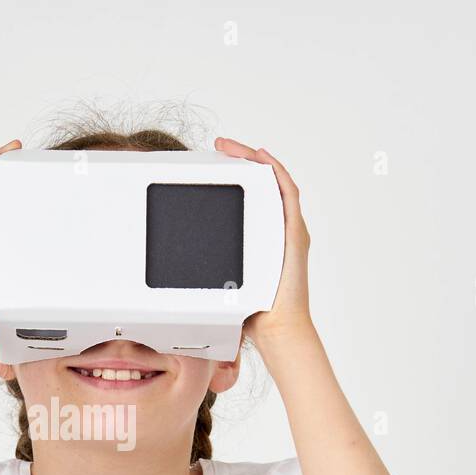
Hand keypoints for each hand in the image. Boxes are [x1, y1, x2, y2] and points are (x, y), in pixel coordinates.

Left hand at [213, 136, 312, 348]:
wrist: (278, 328)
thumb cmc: (254, 313)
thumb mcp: (225, 281)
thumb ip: (212, 266)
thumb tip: (181, 265)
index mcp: (265, 237)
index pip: (254, 196)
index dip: (238, 175)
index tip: (216, 163)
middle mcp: (279, 228)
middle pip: (264, 182)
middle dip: (242, 160)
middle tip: (220, 148)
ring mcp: (289, 229)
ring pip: (275, 181)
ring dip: (254, 159)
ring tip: (232, 147)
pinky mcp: (294, 232)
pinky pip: (287, 192)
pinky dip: (274, 171)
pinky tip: (259, 157)